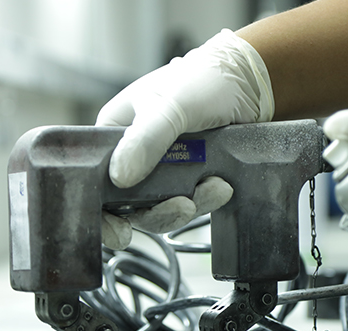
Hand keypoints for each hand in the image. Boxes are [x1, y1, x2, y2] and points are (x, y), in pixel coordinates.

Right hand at [96, 29, 273, 248]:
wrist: (251, 83)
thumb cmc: (203, 81)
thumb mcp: (169, 107)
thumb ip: (145, 140)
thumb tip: (120, 178)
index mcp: (116, 134)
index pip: (95, 180)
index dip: (103, 212)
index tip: (120, 233)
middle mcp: (136, 154)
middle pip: (131, 204)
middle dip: (157, 213)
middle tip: (182, 207)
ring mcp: (166, 168)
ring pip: (164, 207)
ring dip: (188, 206)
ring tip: (214, 187)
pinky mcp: (193, 176)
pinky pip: (193, 201)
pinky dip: (208, 199)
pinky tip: (222, 185)